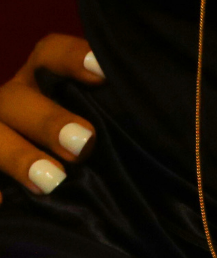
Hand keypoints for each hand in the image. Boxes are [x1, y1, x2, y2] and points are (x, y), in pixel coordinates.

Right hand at [0, 34, 105, 200]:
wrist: (36, 181)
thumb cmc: (85, 133)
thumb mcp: (95, 112)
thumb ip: (112, 108)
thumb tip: (160, 115)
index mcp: (40, 78)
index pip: (50, 54)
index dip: (72, 58)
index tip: (102, 72)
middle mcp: (12, 102)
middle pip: (17, 100)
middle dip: (49, 121)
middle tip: (84, 142)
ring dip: (18, 157)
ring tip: (52, 181)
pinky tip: (3, 204)